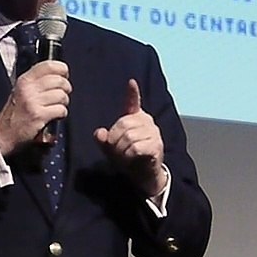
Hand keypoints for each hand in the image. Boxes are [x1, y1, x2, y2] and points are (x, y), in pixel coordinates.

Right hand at [0, 60, 69, 156]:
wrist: (4, 132)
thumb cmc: (15, 112)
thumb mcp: (22, 90)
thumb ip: (37, 81)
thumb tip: (58, 74)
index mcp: (24, 80)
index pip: (49, 65)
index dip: (62, 69)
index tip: (64, 75)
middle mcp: (28, 89)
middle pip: (59, 81)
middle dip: (65, 88)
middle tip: (61, 95)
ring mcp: (33, 102)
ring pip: (62, 95)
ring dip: (63, 103)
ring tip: (56, 106)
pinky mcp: (38, 115)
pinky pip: (60, 110)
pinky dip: (61, 114)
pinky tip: (54, 116)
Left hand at [93, 79, 166, 196]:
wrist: (144, 175)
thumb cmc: (128, 157)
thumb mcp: (110, 148)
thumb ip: (103, 139)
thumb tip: (100, 133)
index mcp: (135, 117)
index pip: (133, 102)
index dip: (132, 92)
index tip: (131, 82)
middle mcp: (147, 121)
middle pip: (122, 124)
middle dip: (114, 140)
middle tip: (117, 151)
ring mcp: (154, 133)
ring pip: (128, 137)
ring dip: (121, 150)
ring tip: (125, 156)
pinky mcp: (156, 146)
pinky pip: (135, 148)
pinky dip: (129, 156)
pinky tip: (133, 159)